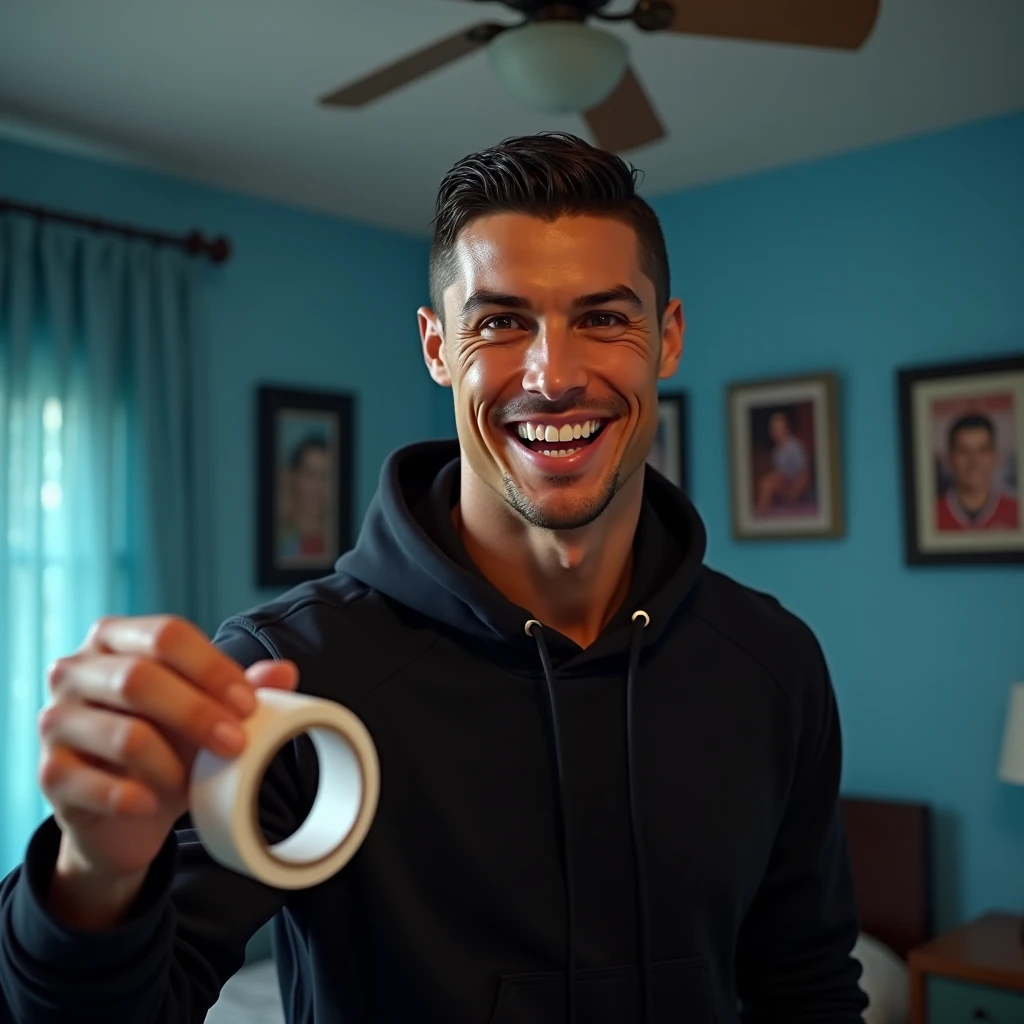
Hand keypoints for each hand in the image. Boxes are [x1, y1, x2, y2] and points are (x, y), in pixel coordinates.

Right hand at [38, 615, 297, 883]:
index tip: (249, 705)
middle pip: (139, 678)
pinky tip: (151, 803)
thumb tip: (284, 671)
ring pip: (122, 734)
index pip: (167, 634)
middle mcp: (76, 669)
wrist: (131, 812)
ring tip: (192, 780)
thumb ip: (245, 688)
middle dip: (198, 714)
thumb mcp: (210, 712)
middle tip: (235, 744)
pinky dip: (128, 796)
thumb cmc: (170, 743)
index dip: (212, 668)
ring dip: (170, 763)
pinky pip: (88, 783)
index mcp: (117, 638)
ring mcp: (56, 719)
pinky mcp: (49, 771)